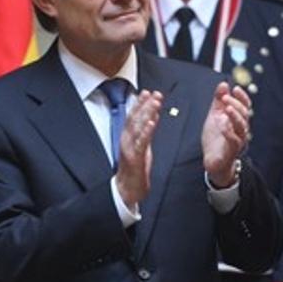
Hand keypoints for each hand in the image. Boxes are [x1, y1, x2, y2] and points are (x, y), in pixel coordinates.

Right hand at [115, 90, 162, 205]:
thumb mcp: (141, 147)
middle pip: (135, 118)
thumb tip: (152, 116)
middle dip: (145, 104)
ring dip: (147, 113)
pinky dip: (147, 131)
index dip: (140, 103)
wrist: (127, 189)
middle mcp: (127, 140)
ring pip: (138, 127)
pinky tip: (152, 123)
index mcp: (128, 137)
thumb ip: (146, 131)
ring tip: (155, 103)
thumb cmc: (135, 169)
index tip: (147, 92)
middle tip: (155, 94)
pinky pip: (141, 142)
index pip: (133, 116)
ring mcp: (129, 148)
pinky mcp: (135, 157)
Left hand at [202, 82, 250, 185]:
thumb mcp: (215, 116)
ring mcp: (238, 140)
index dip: (242, 97)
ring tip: (227, 108)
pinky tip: (222, 123)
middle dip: (236, 104)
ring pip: (242, 126)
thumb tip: (223, 84)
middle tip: (225, 97)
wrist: (213, 161)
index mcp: (238, 121)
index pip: (245, 106)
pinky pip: (234, 140)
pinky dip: (228, 130)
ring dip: (235, 115)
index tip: (235, 88)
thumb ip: (218, 101)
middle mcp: (241, 130)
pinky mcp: (232, 150)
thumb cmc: (216, 139)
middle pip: (244, 114)